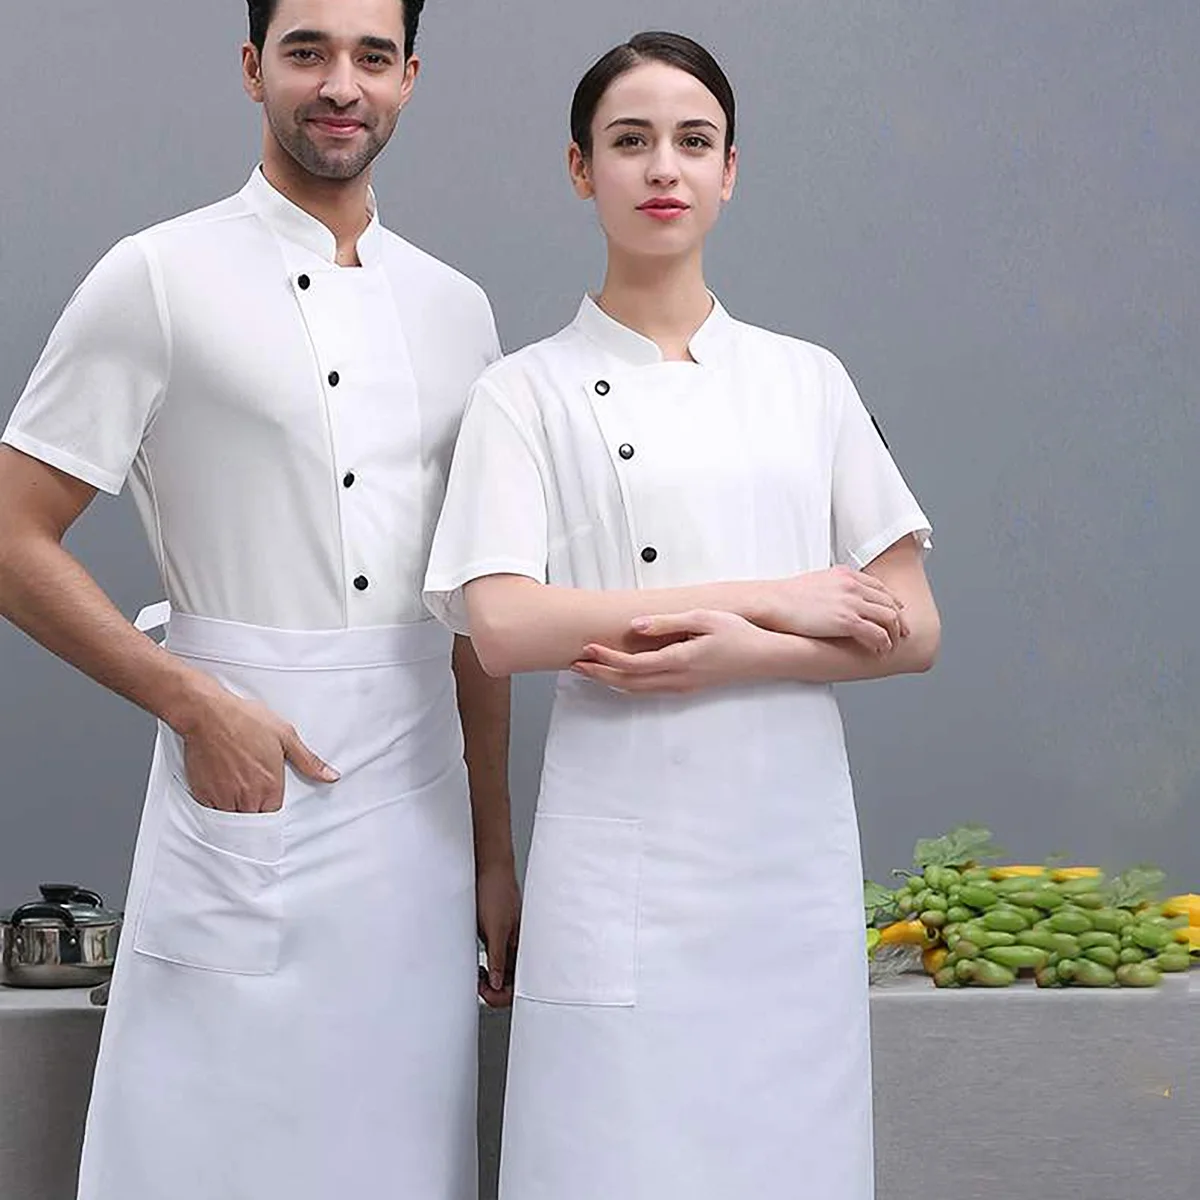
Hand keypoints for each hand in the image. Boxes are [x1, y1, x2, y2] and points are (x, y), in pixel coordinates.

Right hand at [178, 684, 338, 812]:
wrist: (210, 714)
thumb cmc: (246, 721)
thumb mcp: (286, 737)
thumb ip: (309, 762)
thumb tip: (331, 776)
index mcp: (269, 786)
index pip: (274, 815)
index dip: (271, 806)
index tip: (268, 798)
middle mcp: (247, 796)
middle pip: (253, 819)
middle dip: (254, 812)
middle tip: (251, 792)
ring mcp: (223, 797)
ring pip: (232, 819)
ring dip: (235, 811)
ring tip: (236, 790)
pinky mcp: (203, 794)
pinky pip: (211, 812)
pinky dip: (216, 806)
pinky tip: (219, 789)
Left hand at [476, 860, 520, 1007]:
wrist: (489, 868)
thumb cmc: (496, 891)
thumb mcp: (495, 929)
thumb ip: (497, 958)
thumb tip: (497, 983)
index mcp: (523, 945)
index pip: (520, 984)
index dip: (503, 994)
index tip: (486, 993)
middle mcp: (518, 946)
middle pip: (511, 982)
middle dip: (494, 990)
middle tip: (479, 985)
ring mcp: (508, 941)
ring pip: (502, 973)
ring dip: (489, 980)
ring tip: (477, 977)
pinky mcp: (498, 935)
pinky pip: (495, 960)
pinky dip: (487, 968)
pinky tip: (478, 966)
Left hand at [572, 609, 775, 693]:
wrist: (765, 658)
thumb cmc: (738, 634)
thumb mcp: (703, 618)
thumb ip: (667, 623)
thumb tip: (636, 626)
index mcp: (680, 661)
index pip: (632, 665)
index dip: (606, 658)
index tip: (587, 647)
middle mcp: (678, 679)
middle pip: (628, 683)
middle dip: (599, 674)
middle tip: (575, 663)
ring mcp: (682, 687)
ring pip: (636, 690)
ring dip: (610, 681)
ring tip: (589, 670)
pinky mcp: (686, 687)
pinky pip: (649, 691)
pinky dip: (627, 685)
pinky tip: (619, 677)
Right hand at [761, 567, 907, 651]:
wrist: (775, 601)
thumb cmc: (788, 596)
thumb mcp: (817, 581)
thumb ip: (834, 586)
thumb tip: (837, 598)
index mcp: (846, 575)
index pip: (879, 587)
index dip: (891, 602)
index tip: (896, 612)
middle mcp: (853, 586)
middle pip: (888, 602)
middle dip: (898, 620)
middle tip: (901, 633)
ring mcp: (852, 602)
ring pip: (888, 618)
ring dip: (893, 634)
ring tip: (890, 645)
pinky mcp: (847, 621)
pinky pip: (877, 633)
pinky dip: (883, 643)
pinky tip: (880, 650)